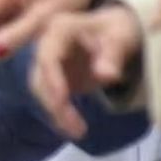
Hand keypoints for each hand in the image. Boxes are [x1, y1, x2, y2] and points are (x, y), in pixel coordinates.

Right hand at [29, 7, 142, 138]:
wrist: (114, 32)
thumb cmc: (118, 30)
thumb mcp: (121, 37)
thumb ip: (113, 54)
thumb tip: (105, 75)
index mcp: (59, 28)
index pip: (47, 56)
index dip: (52, 79)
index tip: (63, 101)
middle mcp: (46, 44)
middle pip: (40, 76)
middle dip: (55, 104)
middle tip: (76, 127)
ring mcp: (47, 61)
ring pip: (42, 90)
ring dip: (57, 112)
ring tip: (79, 131)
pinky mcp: (52, 76)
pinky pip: (49, 97)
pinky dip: (60, 113)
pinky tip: (74, 127)